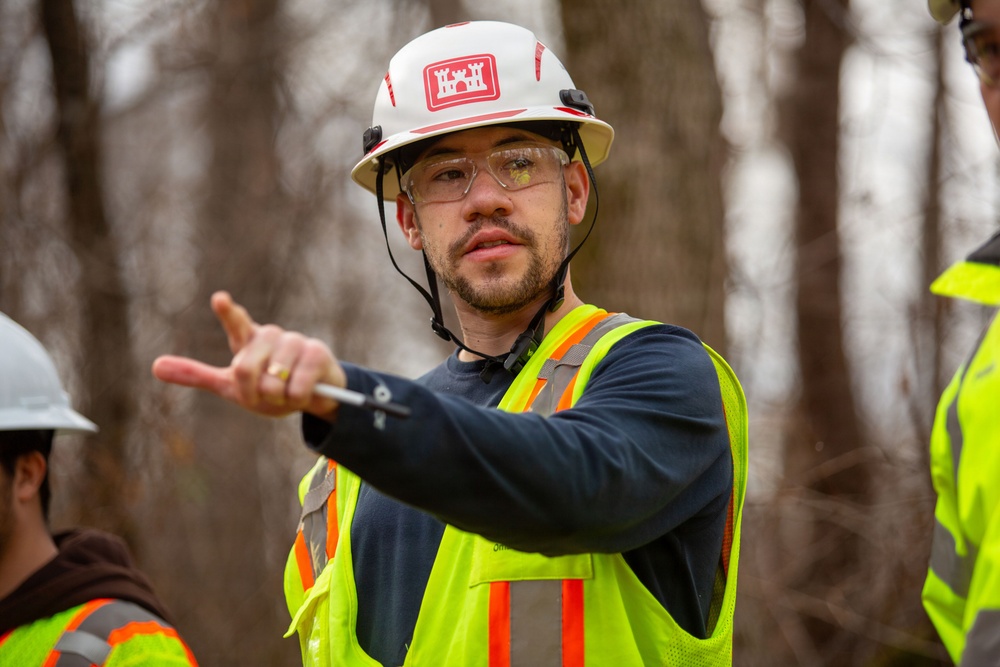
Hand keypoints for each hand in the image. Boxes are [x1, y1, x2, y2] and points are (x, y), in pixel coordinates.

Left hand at [152, 291, 344, 418]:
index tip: (219, 299)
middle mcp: (270, 335)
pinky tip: (306, 392)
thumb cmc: (269, 388)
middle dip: (253, 393)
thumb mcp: (230, 385)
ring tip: (288, 392)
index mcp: (247, 340)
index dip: (227, 312)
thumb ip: (196, 375)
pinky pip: (298, 386)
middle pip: (246, 369)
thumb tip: (154, 366)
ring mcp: (295, 341)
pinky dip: (297, 399)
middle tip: (266, 395)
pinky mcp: (317, 352)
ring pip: (273, 381)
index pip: (235, 322)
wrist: (311, 398)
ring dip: (278, 398)